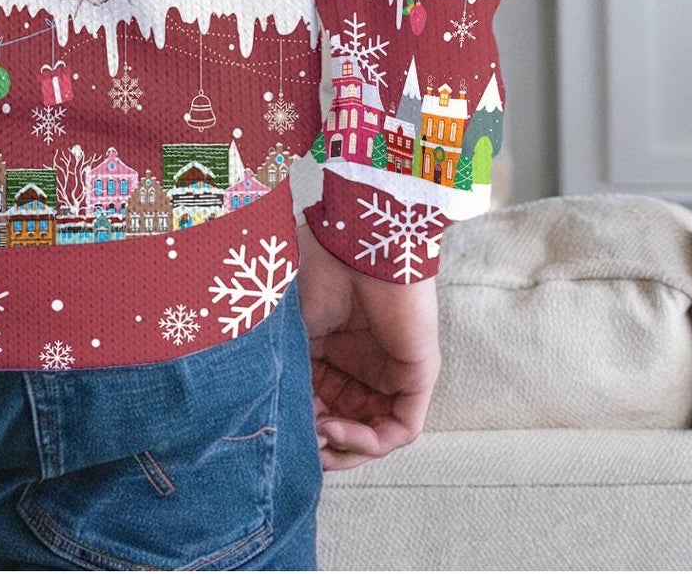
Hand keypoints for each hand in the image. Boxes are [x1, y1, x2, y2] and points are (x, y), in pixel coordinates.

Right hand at [296, 217, 439, 470]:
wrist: (356, 243)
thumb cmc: (315, 270)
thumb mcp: (289, 327)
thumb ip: (288, 371)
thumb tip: (279, 419)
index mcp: (327, 349)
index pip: (316, 402)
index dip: (298, 423)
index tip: (276, 430)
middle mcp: (358, 365)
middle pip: (344, 425)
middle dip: (321, 445)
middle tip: (299, 448)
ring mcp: (388, 373)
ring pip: (372, 434)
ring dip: (344, 449)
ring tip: (319, 441)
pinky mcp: (415, 377)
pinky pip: (399, 428)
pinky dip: (368, 442)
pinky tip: (337, 429)